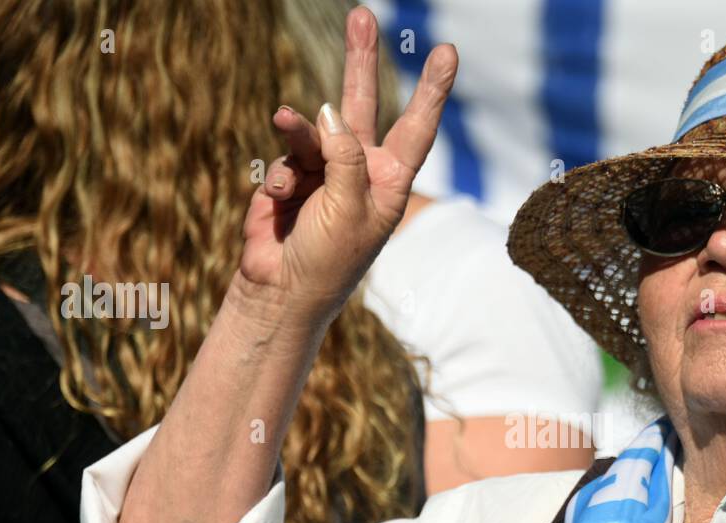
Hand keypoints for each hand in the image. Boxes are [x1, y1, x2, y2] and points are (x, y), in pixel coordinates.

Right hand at [237, 6, 456, 325]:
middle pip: (362, 104)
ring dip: (299, 128)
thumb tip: (326, 110)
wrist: (282, 290)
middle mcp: (359, 171)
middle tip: (362, 16)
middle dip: (360, 61)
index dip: (431, 90)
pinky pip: (285, 156)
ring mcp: (323, 172)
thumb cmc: (329, 260)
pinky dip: (280, 172)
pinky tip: (277, 195)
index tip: (448, 51)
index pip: (416, 127)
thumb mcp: (349, 208)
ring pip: (313, 128)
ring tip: (285, 120)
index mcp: (389, 182)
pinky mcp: (289, 177)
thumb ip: (343, 155)